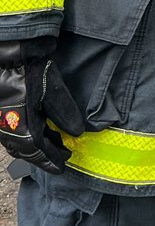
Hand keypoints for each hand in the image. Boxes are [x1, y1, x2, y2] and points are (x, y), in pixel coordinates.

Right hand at [0, 41, 83, 173]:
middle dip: (44, 155)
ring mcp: (2, 123)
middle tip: (62, 156)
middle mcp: (9, 130)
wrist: (9, 57)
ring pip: (19, 143)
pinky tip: (39, 131)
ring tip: (55, 144)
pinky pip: (13, 134)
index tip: (62, 167)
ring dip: (36, 147)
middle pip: (27, 151)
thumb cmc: (32, 73)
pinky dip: (27, 137)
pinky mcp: (1, 115)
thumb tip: (77, 133)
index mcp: (23, 128)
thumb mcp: (54, 92)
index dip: (51, 160)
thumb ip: (65, 115)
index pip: (38, 151)